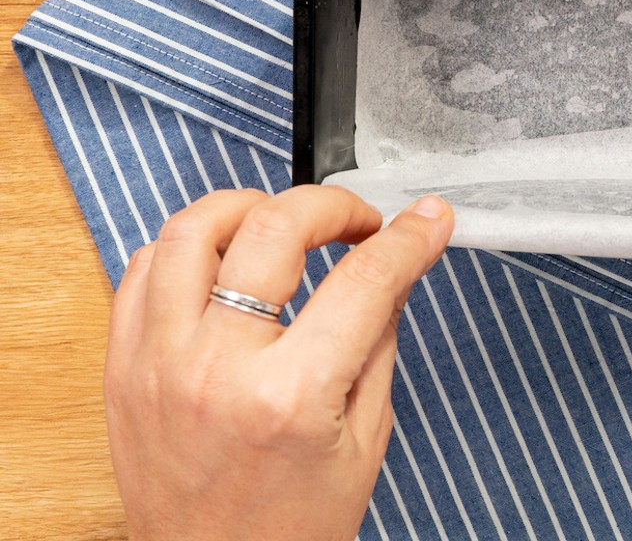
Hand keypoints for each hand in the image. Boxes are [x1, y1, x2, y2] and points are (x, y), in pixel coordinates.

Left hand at [104, 185, 452, 540]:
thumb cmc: (291, 527)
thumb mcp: (365, 436)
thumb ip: (380, 336)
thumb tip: (398, 263)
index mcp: (289, 398)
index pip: (364, 279)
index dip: (409, 236)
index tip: (428, 219)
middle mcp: (216, 371)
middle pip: (273, 228)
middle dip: (331, 204)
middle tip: (356, 221)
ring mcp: (158, 365)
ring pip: (190, 230)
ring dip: (248, 208)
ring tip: (282, 225)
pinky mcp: (123, 369)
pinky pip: (139, 271)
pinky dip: (186, 249)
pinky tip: (224, 263)